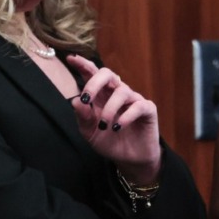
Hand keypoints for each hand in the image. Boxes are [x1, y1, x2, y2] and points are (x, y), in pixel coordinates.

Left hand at [67, 55, 161, 182]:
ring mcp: (133, 100)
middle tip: (86, 99)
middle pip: (107, 74)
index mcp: (101, 95)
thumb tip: (75, 101)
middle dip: (94, 82)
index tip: (71, 59)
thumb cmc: (109, 141)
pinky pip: (138, 105)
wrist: (129, 159)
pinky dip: (126, 116)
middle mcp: (116, 93)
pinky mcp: (147, 109)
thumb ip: (83, 117)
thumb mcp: (90, 133)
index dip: (83, 65)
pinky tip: (118, 127)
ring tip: (105, 126)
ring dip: (110, 109)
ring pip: (122, 91)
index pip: (92, 74)